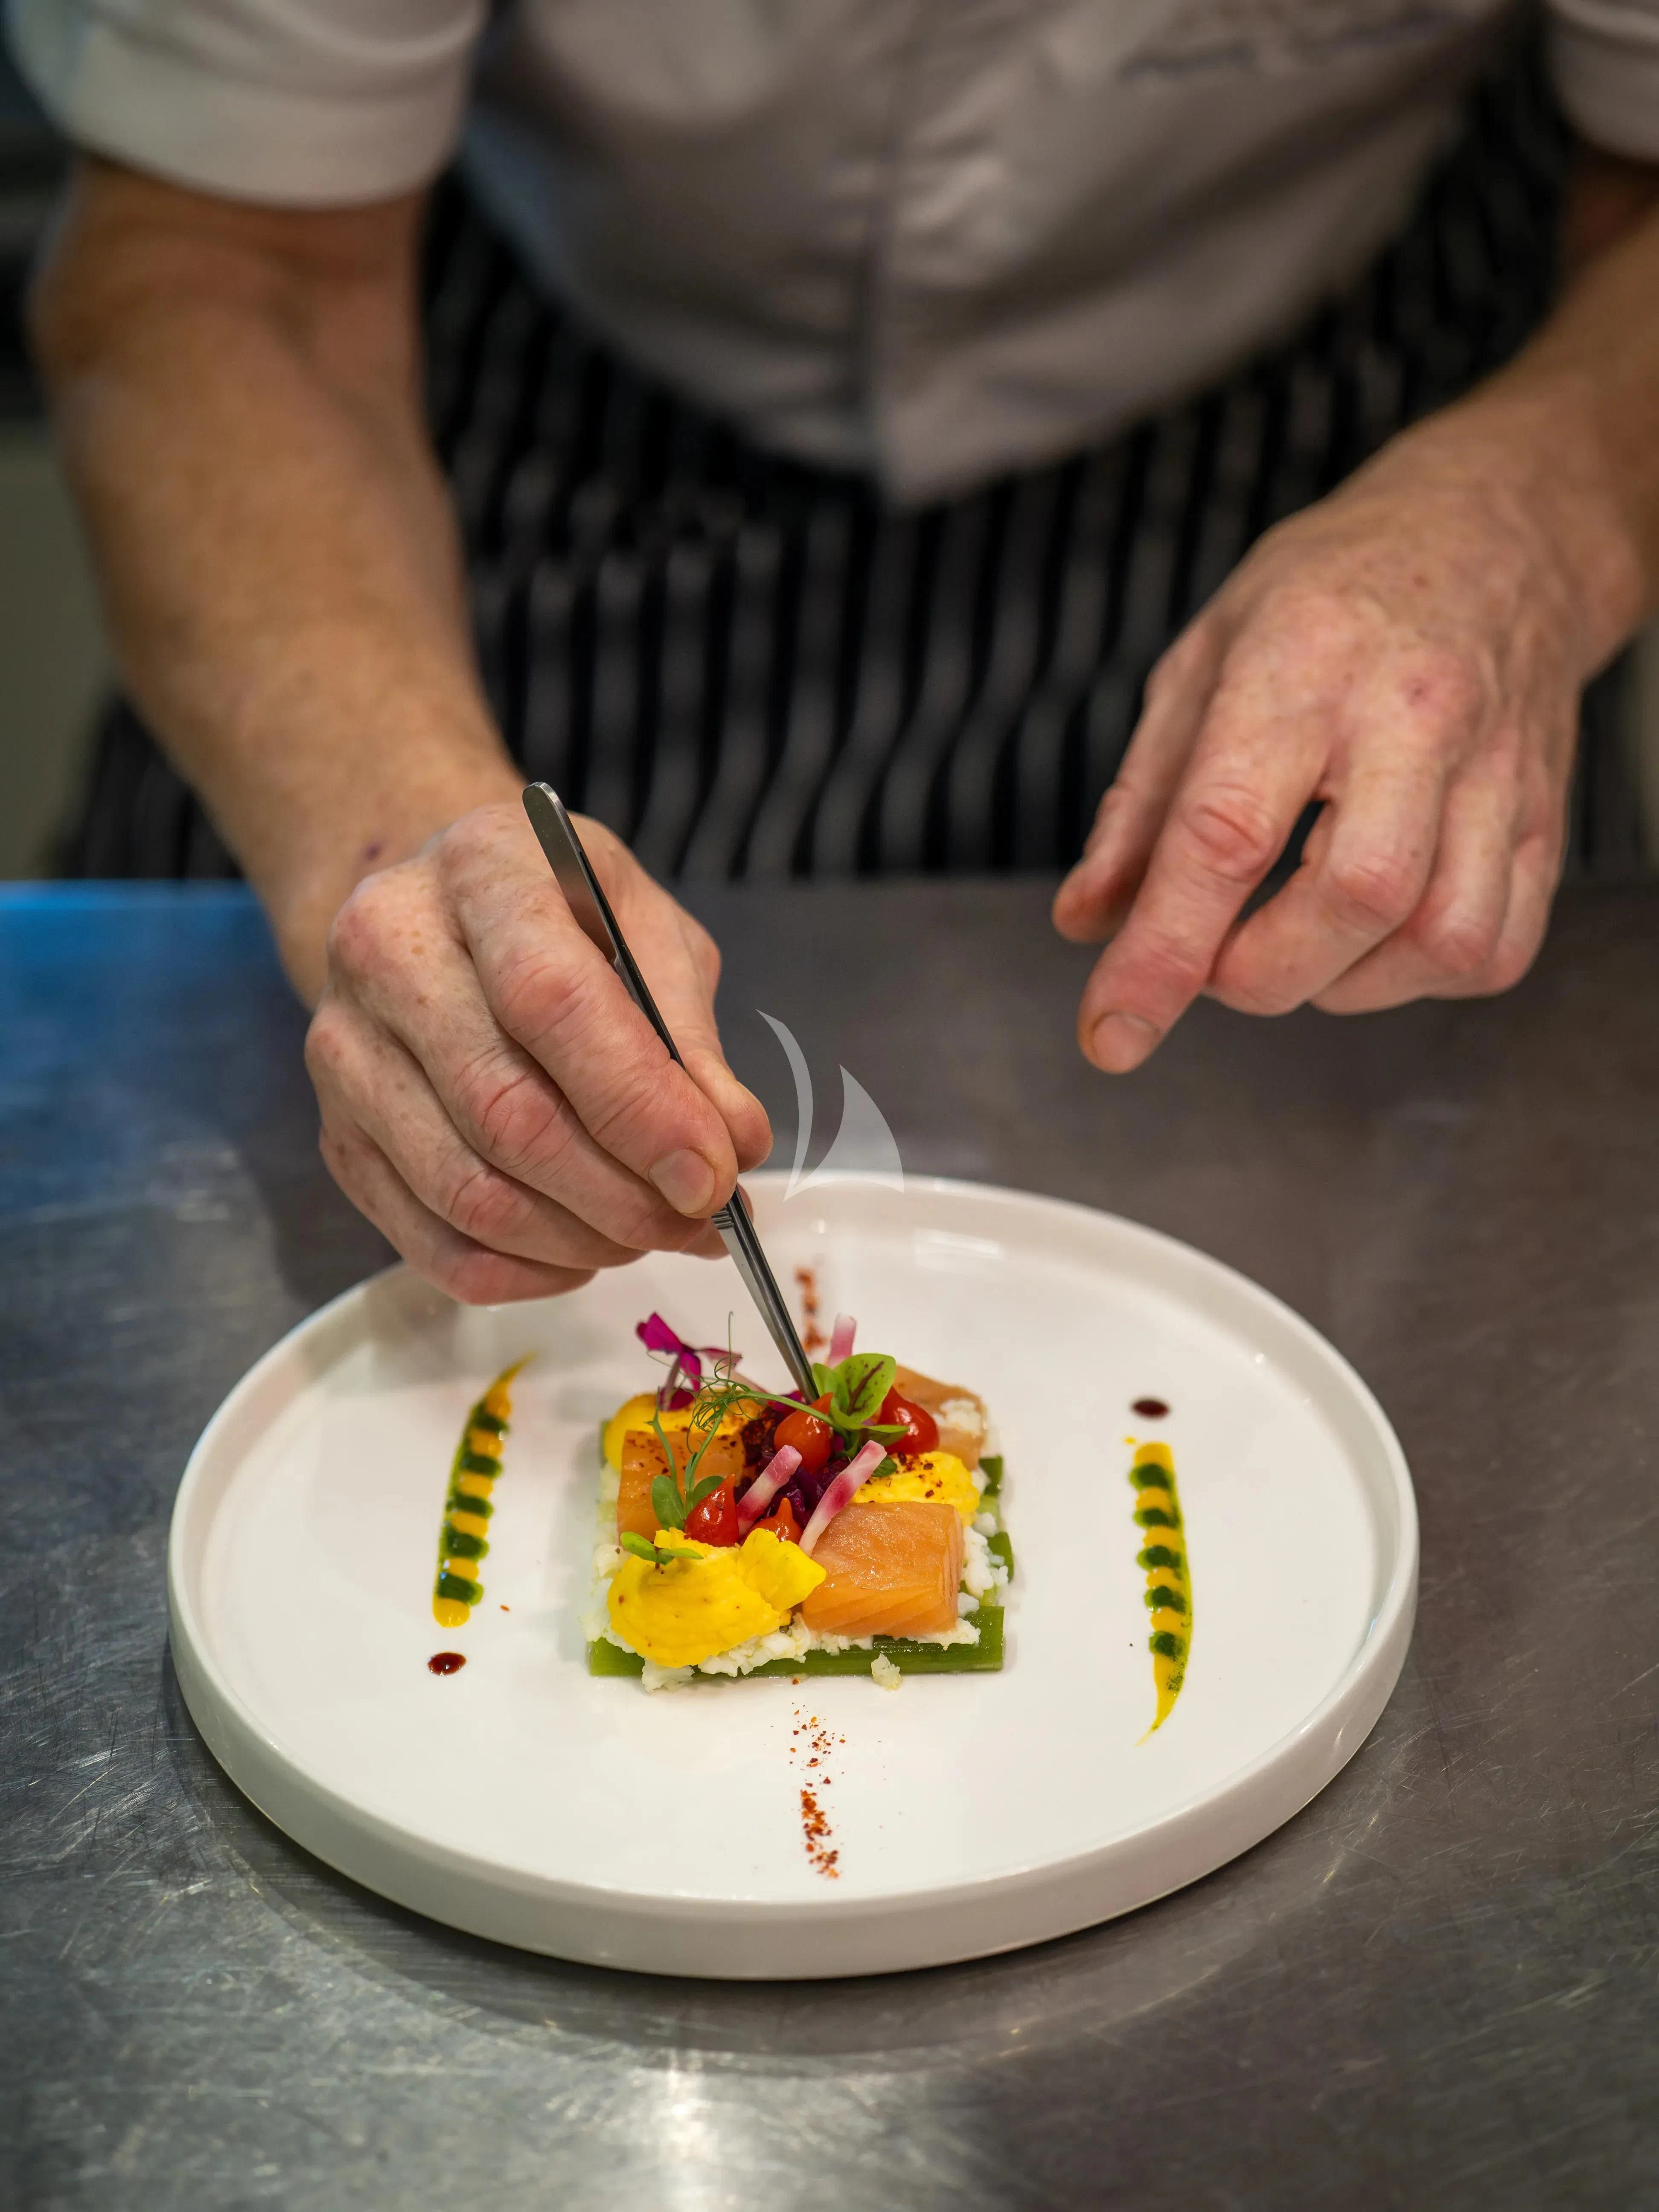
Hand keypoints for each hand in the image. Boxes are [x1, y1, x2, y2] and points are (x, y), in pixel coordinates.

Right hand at [304, 800, 770, 1302]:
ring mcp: (345, 1052)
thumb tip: (733, 1144)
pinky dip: (524, 1272)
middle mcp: (385, 953)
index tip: (712, 1176)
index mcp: (479, 872)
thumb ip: (689, 1034)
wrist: (441, 910)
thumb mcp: (647, 931)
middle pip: (506, 1113)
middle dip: (622, 1194)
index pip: (551, 1004)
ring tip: (651, 1234)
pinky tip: (583, 1253)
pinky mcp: (338, 1136)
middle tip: (699, 1221)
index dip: (639, 1107)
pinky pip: (431, 1242)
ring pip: (467, 1193)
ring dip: (580, 1240)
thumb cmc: (564, 917)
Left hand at [1053, 404, 1638, 1069]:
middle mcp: (1412, 718)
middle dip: (1261, 973)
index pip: (1225, 835)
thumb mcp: (1201, 663)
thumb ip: (1138, 806)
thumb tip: (1086, 924)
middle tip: (1217, 955)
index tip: (1113, 1029)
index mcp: (1302, 668)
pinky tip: (1374, 939)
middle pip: (1354, 898)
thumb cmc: (1330, 597)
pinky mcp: (1545, 817)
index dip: (1163, 952)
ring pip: (1440, 938)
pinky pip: (1493, 948)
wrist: (1494, 533)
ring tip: (1295, 942)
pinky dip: (1420, 976)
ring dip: (1344, 983)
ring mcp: (1496, 771)